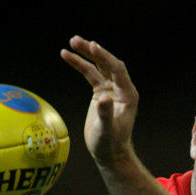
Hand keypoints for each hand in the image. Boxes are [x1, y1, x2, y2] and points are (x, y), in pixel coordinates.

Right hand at [61, 36, 138, 165]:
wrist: (109, 153)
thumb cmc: (110, 145)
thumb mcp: (107, 131)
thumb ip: (106, 114)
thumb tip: (103, 99)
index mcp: (127, 95)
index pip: (117, 69)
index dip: (105, 57)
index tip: (92, 46)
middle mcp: (121, 89)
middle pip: (106, 63)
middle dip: (92, 51)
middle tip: (75, 41)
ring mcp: (110, 90)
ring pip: (97, 66)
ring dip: (84, 54)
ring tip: (70, 43)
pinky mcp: (100, 93)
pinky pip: (89, 75)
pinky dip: (79, 65)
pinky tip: (67, 56)